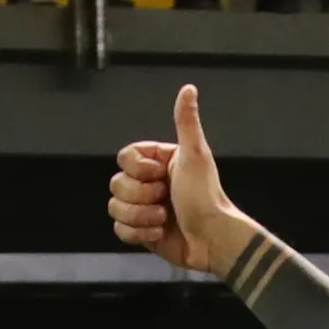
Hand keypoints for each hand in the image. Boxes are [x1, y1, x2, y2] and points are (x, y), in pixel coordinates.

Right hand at [110, 81, 251, 273]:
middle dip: (140, 196)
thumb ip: (186, 122)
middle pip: (116, 183)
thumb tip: (188, 88)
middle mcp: (150, 184)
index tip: (160, 175)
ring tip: (164, 218)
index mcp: (159, 163)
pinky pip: (119, 230)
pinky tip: (160, 233)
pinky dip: (139, 234)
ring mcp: (144, 208)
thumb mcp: (195, 155)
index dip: (138, 169)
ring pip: (115, 207)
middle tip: (166, 199)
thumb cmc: (206, 197)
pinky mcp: (141, 232)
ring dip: (140, 216)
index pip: (125, 158)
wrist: (212, 240)